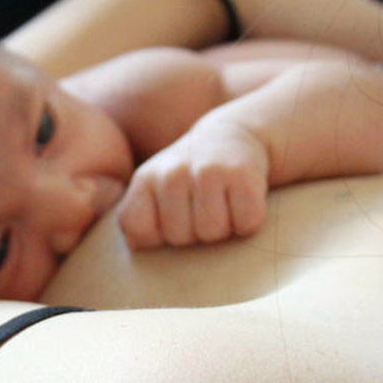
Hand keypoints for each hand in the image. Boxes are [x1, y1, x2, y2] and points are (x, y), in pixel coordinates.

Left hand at [118, 120, 269, 248]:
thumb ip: (136, 219)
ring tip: (222, 202)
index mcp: (146, 180)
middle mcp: (172, 174)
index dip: (158, 236)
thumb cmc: (189, 176)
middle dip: (194, 233)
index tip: (172, 218)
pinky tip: (240, 199)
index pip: (139, 231)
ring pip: (212, 233)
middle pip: (179, 238)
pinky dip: (248, 221)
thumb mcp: (154, 190)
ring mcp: (207, 172)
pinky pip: (245, 224)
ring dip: (222, 227)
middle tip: (202, 207)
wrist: (230, 136)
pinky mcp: (241, 175)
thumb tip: (135, 246)